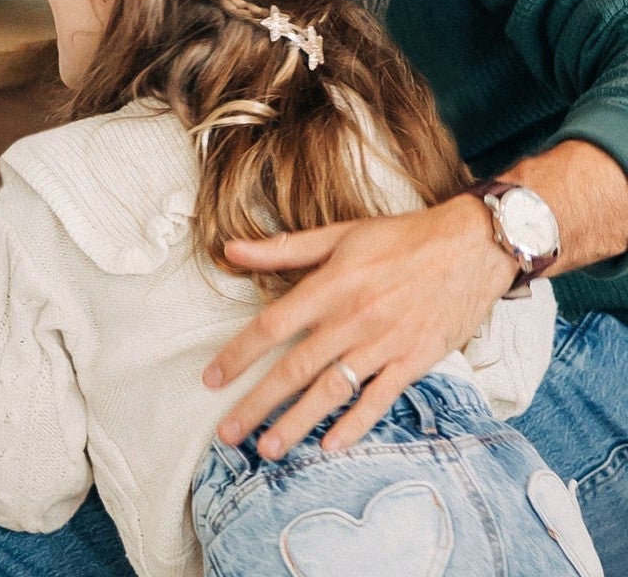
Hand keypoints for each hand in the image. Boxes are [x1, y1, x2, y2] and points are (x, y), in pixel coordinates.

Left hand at [204, 196, 514, 455]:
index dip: (239, 354)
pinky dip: (355, 425)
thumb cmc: (399, 238)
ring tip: (269, 448)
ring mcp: (384, 344)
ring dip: (298, 423)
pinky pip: (379, 400)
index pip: (272, 326)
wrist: (470, 248)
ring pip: (332, 391)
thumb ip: (283, 248)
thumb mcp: (338, 234)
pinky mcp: (414, 362)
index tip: (212, 379)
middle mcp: (353, 319)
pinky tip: (330, 446)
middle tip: (229, 433)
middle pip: (295, 368)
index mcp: (330, 286)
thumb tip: (230, 249)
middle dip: (258, 403)